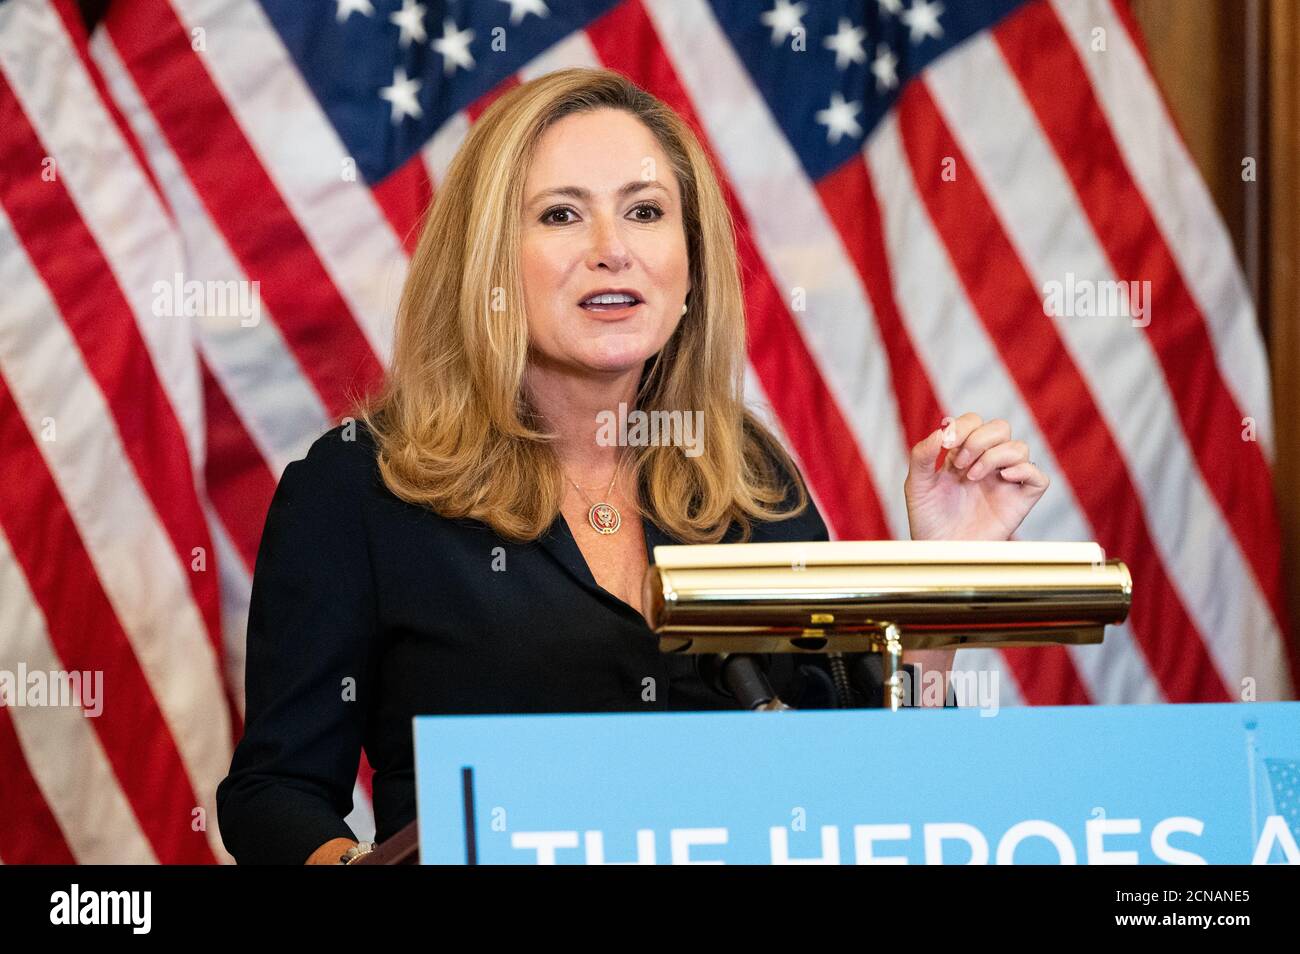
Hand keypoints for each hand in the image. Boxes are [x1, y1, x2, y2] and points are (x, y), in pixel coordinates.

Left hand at [903, 413, 1048, 540]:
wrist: (939, 551)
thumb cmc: (928, 520)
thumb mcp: (917, 485)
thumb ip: (922, 456)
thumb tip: (939, 431)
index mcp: (964, 455)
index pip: (974, 422)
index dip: (963, 427)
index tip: (946, 446)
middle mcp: (987, 464)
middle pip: (1000, 427)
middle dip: (979, 439)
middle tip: (960, 465)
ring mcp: (1005, 482)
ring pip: (1020, 447)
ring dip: (995, 456)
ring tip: (973, 477)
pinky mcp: (1020, 501)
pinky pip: (1039, 476)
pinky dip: (1025, 470)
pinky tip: (1003, 478)